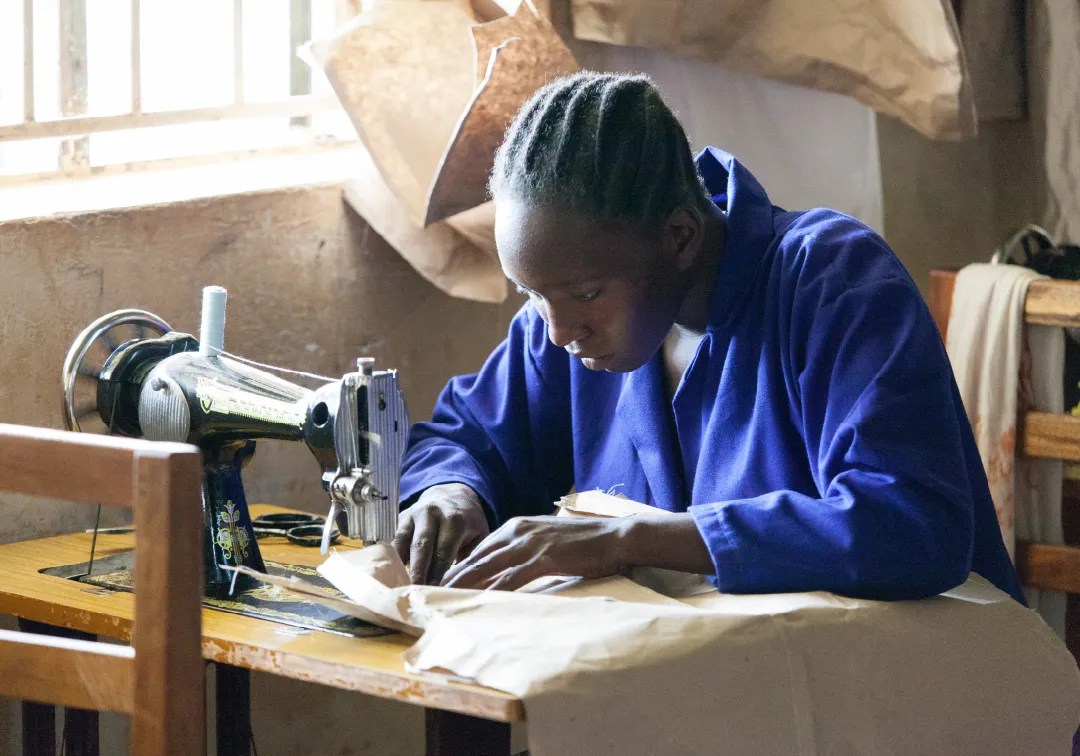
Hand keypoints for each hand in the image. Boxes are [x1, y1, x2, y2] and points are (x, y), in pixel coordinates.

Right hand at [392, 483, 488, 584]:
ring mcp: (413, 514)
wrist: (451, 494)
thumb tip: (463, 585)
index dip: (438, 573)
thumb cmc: (468, 523)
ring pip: (403, 542)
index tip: (435, 591)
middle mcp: (431, 513)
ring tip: (402, 587)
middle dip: (418, 571)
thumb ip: (472, 557)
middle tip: (415, 592)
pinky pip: (394, 540)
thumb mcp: (479, 536)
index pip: (443, 550)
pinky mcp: (401, 519)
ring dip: (401, 566)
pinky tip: (393, 575)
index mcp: (454, 519)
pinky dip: (393, 558)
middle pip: (421, 546)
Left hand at [440, 515, 630, 590]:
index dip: (461, 565)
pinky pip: (513, 577)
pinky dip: (495, 589)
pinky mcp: (544, 558)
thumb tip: (508, 568)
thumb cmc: (584, 541)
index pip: (481, 547)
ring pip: (488, 565)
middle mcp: (518, 531)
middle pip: (477, 555)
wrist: (614, 536)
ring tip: (446, 596)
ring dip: (465, 582)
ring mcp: (530, 543)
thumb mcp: (547, 540)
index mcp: (518, 525)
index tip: (444, 580)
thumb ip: (525, 549)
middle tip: (433, 591)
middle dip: (454, 574)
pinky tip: (483, 600)